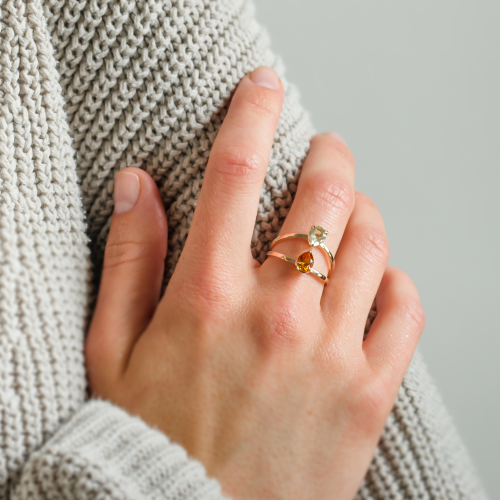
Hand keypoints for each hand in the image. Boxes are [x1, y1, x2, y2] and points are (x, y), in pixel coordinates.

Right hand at [86, 67, 424, 499]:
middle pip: (323, 195)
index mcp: (207, 297)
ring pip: (371, 242)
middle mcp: (276, 315)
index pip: (235, 172)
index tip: (263, 89)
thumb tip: (137, 186)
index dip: (252, 115)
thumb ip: (128, 259)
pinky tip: (373, 282)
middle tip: (325, 151)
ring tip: (345, 216)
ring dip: (360, 212)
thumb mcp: (112, 351)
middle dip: (328, 156)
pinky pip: (404, 307)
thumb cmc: (153, 438)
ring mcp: (330, 353)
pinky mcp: (368, 392)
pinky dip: (394, 278)